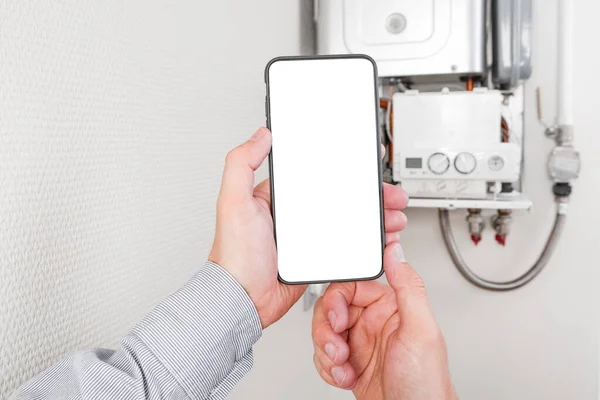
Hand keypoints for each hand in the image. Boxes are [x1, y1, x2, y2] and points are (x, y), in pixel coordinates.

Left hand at [209, 127, 408, 328]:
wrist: (243, 299)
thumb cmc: (234, 254)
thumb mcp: (233, 201)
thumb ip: (242, 163)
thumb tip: (261, 135)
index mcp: (278, 198)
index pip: (316, 174)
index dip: (343, 166)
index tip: (363, 159)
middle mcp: (295, 215)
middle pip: (341, 196)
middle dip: (368, 193)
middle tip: (388, 192)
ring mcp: (308, 236)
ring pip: (349, 218)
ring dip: (374, 214)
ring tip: (393, 215)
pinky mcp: (317, 256)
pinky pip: (347, 243)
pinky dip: (367, 240)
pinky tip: (381, 237)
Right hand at [312, 244, 456, 398]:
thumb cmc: (425, 384)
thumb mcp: (420, 330)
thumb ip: (408, 286)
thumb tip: (395, 251)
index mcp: (390, 307)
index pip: (352, 286)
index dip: (338, 300)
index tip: (338, 318)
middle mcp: (373, 322)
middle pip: (331, 309)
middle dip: (327, 331)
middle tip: (337, 349)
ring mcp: (360, 344)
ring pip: (323, 333)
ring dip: (326, 353)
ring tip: (342, 367)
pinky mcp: (349, 365)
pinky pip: (323, 357)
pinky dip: (327, 369)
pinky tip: (344, 377)